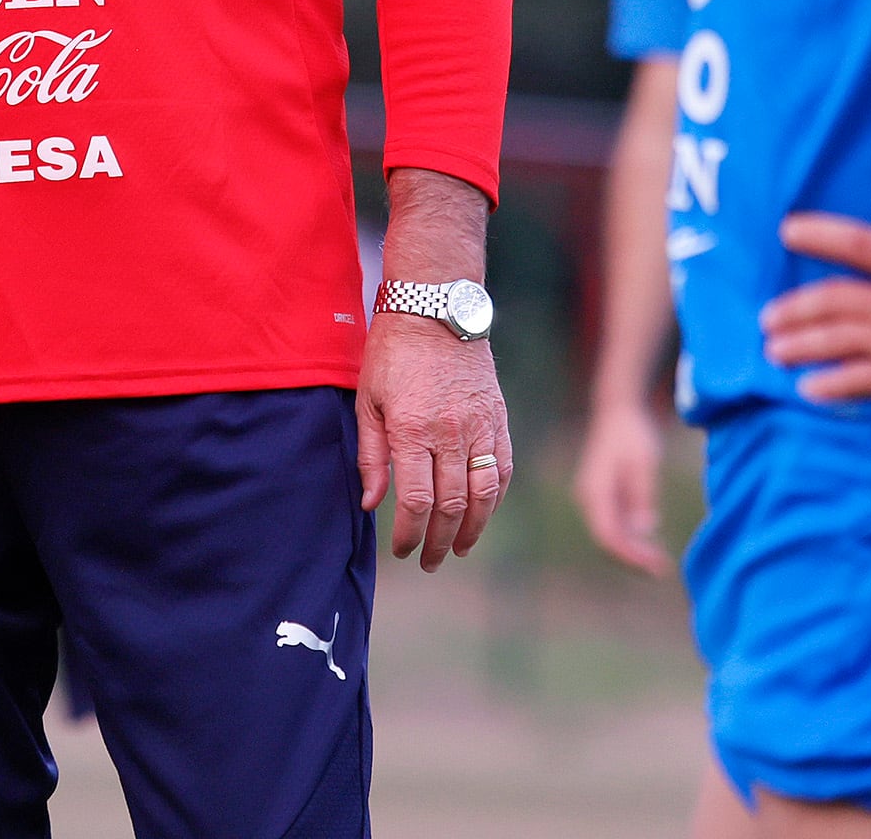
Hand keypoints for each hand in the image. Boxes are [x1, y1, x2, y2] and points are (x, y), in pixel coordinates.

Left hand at [357, 314, 513, 570]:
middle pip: (452, 505)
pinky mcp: (498, 417)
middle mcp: (449, 432)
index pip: (417, 501)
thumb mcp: (367, 400)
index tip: (403, 550)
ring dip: (473, 529)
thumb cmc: (392, 354)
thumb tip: (372, 504)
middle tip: (429, 561)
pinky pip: (503, 468)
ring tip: (459, 549)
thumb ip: (371, 456)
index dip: (410, 534)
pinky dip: (494, 497)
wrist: (437, 310)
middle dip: (440, 541)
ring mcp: (480, 426)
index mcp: (412, 429)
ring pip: (484, 493)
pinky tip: (482, 513)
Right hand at [570, 400, 668, 575]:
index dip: (630, 556)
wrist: (619, 411)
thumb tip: (644, 529)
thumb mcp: (643, 463)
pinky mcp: (604, 497)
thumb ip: (642, 495)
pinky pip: (614, 525)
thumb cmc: (632, 434)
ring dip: (633, 552)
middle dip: (633, 559)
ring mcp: (595, 499)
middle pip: (607, 541)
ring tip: (660, 562)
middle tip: (663, 570)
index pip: (608, 536)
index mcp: (595, 492)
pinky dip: (632, 539)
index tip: (655, 567)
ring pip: (610, 535)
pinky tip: (652, 544)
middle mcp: (589, 499)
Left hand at [763, 214, 870, 405]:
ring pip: (831, 340)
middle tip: (767, 319)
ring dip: (798, 345)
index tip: (786, 230)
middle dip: (794, 309)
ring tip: (774, 352)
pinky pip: (854, 380)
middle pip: (829, 299)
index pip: (857, 243)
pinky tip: (808, 390)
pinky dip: (828, 385)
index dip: (820, 234)